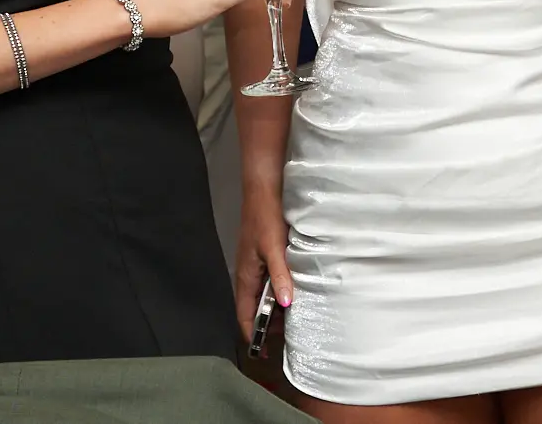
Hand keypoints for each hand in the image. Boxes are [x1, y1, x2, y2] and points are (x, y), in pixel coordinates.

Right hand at [234, 185, 293, 337]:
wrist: (264, 188)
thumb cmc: (265, 217)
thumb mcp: (275, 248)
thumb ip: (280, 275)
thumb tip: (286, 304)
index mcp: (246, 276)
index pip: (244, 315)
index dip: (252, 335)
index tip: (263, 353)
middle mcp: (249, 274)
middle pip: (255, 309)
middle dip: (269, 324)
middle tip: (291, 335)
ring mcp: (256, 265)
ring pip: (264, 296)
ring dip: (277, 307)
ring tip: (298, 316)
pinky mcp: (265, 256)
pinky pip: (271, 282)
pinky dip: (281, 291)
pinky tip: (297, 290)